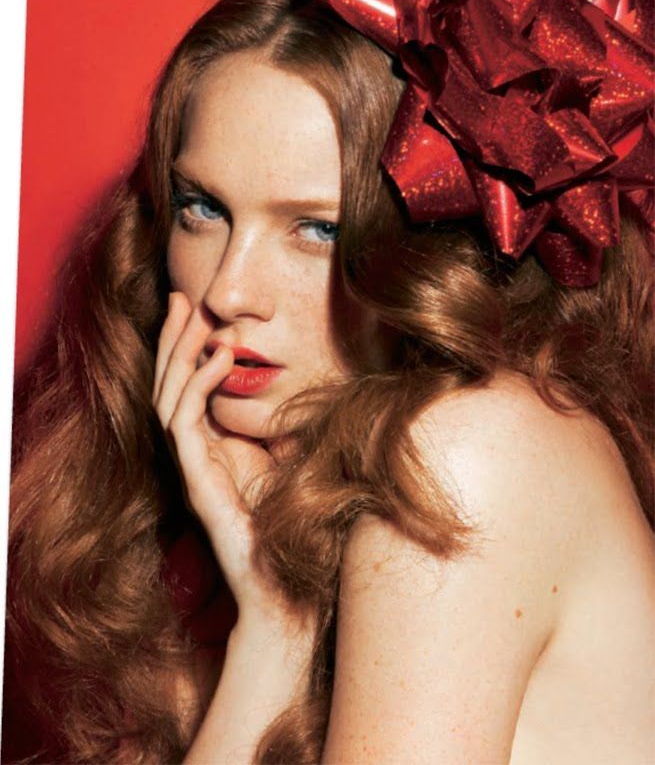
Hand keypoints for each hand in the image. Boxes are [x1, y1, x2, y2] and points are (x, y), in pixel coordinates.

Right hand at [152, 291, 291, 622]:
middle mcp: (193, 455)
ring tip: (198, 317)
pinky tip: (218, 357)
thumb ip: (282, 425)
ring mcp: (190, 468)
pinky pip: (184, 422)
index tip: (195, 306)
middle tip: (182, 295)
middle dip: (173, 338)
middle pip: (167, 384)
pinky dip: (198, 384)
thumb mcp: (289, 459)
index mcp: (208, 448)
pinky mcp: (196, 481)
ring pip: (168, 398)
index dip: (184, 346)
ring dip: (180, 353)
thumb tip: (307, 386)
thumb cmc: (290, 526)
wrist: (283, 586)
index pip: (184, 387)